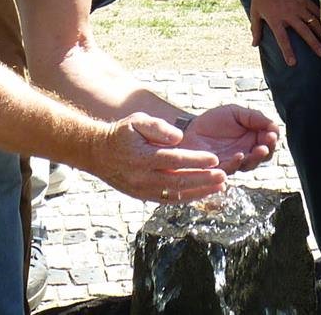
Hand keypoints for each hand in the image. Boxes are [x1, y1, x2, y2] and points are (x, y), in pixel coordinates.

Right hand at [89, 114, 227, 203]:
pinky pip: (169, 200)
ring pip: (176, 194)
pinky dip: (187, 197)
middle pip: (179, 180)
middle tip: (223, 176)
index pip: (175, 160)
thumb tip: (179, 137)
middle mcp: (143, 177)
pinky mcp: (143, 196)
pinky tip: (202, 193)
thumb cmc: (121, 134)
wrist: (97, 154)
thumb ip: (158, 127)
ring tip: (220, 187)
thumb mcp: (136, 121)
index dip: (196, 160)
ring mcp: (143, 190)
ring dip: (200, 191)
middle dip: (204, 179)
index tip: (215, 159)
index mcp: (143, 157)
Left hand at [178, 105, 279, 173]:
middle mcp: (247, 153)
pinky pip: (230, 169)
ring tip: (258, 149)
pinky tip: (239, 155)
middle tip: (267, 143)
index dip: (273, 138)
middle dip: (267, 149)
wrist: (190, 128)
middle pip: (263, 156)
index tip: (272, 133)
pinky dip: (236, 163)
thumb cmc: (214, 120)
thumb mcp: (235, 112)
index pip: (269, 142)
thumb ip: (254, 117)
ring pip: (250, 164)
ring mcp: (234, 162)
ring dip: (255, 158)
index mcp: (253, 139)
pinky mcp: (220, 168)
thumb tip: (274, 125)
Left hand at [250, 0, 320, 65]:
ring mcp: (299, 6)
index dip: (287, 51)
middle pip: (304, 31)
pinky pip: (316, 11)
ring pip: (314, 22)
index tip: (292, 63)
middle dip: (314, 44)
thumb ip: (255, 29)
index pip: (282, 38)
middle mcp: (289, 14)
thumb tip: (254, 44)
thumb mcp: (255, 11)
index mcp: (275, 19)